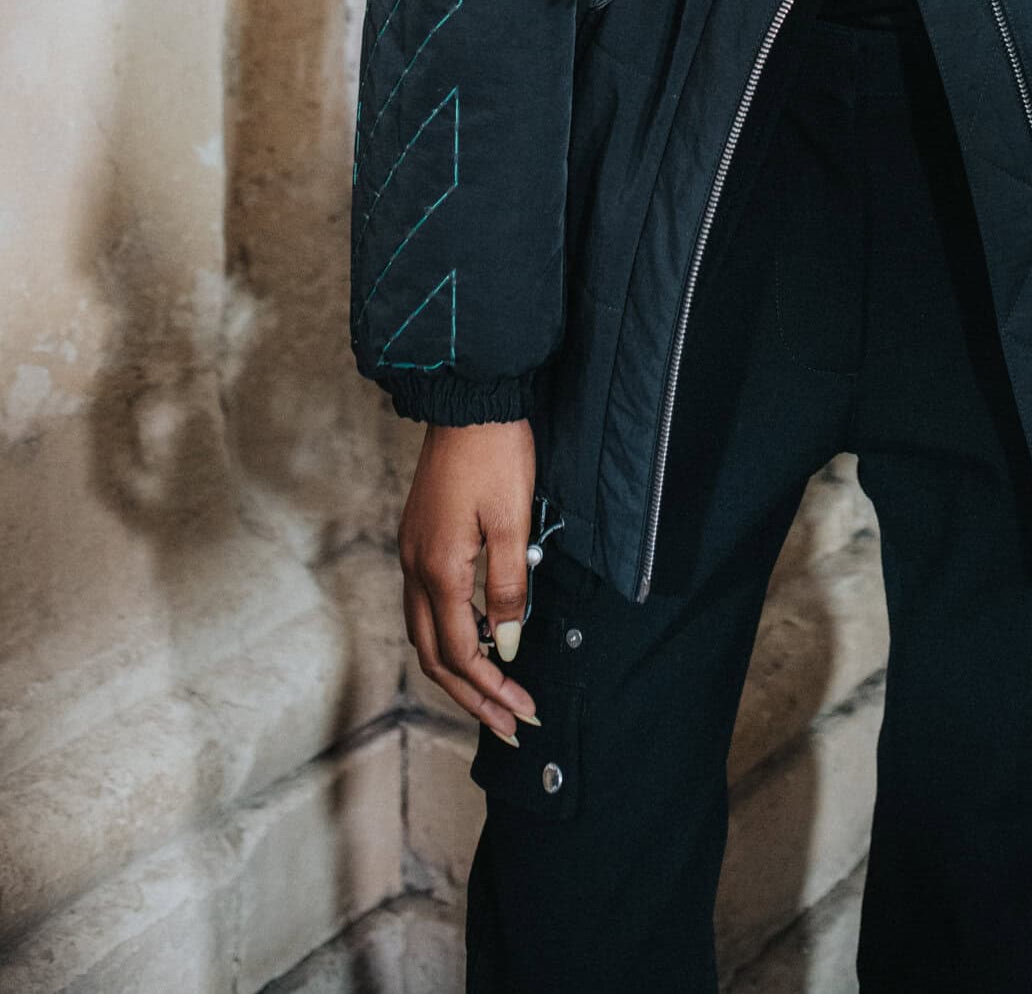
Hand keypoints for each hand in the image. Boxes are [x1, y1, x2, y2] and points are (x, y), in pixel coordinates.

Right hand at [398, 419, 540, 743]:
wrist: (468, 400)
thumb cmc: (495, 454)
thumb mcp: (514, 521)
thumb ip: (509, 588)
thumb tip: (508, 644)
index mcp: (439, 569)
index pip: (462, 651)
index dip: (492, 688)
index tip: (523, 711)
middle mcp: (415, 567)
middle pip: (436, 655)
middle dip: (472, 696)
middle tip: (508, 725)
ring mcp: (412, 552)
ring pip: (426, 633)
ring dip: (459, 671)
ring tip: (493, 696)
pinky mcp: (419, 538)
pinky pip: (426, 606)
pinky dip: (450, 636)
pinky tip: (477, 639)